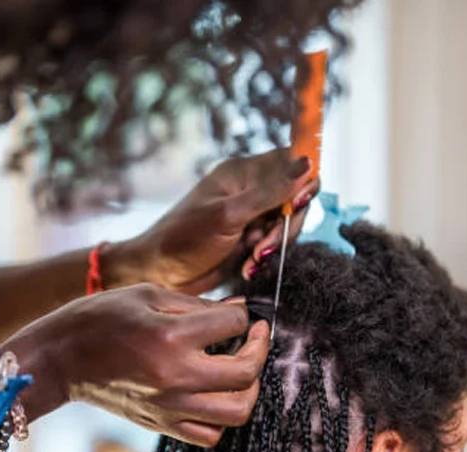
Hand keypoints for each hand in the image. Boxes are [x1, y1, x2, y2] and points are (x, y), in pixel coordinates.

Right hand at [3, 284, 269, 446]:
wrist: (57, 360)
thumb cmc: (97, 319)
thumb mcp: (147, 295)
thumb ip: (198, 304)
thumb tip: (240, 309)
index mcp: (170, 336)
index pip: (234, 324)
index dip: (243, 314)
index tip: (239, 312)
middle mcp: (175, 376)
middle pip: (246, 373)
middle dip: (259, 349)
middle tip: (254, 337)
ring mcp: (169, 406)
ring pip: (237, 411)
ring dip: (248, 387)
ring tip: (239, 368)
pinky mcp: (161, 424)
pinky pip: (210, 434)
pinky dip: (222, 416)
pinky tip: (214, 393)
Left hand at [107, 150, 318, 293]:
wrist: (159, 274)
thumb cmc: (183, 239)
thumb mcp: (229, 215)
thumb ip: (270, 192)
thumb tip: (307, 163)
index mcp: (243, 173)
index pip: (291, 161)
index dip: (304, 181)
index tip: (298, 204)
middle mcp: (249, 190)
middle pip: (295, 199)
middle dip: (285, 226)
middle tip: (262, 245)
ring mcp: (250, 216)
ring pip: (287, 226)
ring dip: (274, 247)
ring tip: (251, 259)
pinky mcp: (249, 240)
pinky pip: (273, 246)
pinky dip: (264, 259)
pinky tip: (247, 267)